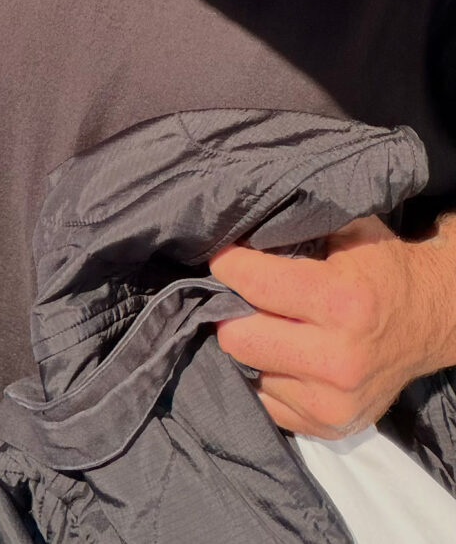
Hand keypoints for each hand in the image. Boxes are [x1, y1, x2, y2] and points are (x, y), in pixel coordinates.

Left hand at [211, 214, 455, 437]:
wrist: (429, 323)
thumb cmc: (381, 269)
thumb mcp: (349, 231)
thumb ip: (296, 226)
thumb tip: (236, 227)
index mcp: (342, 303)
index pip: (254, 284)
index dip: (228, 264)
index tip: (223, 256)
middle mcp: (338, 360)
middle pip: (238, 337)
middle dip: (229, 310)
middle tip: (237, 294)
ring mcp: (333, 401)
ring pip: (247, 369)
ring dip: (249, 344)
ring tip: (266, 323)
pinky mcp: (329, 426)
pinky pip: (266, 401)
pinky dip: (266, 374)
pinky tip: (283, 353)